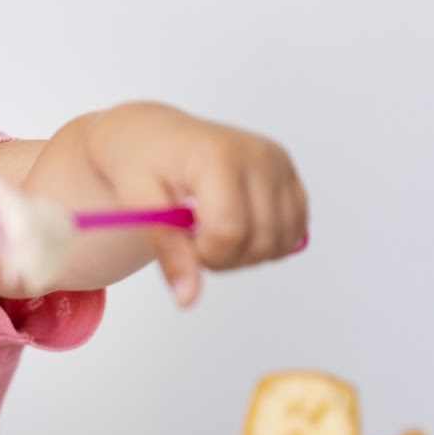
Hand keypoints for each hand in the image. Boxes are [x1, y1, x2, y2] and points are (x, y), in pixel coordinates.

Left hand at [87, 103, 307, 306]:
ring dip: (246, 253)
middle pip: (260, 241)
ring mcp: (279, 164)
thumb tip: (187, 299)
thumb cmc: (141, 163)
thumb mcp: (139, 203)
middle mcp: (259, 156)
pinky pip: (294, 230)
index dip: (203, 253)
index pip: (228, 232)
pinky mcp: (289, 174)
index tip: (180, 240)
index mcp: (220, 157)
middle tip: (192, 238)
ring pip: (281, 242)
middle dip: (223, 256)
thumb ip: (166, 249)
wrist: (153, 135)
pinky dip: (266, 243)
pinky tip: (235, 227)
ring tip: (211, 231)